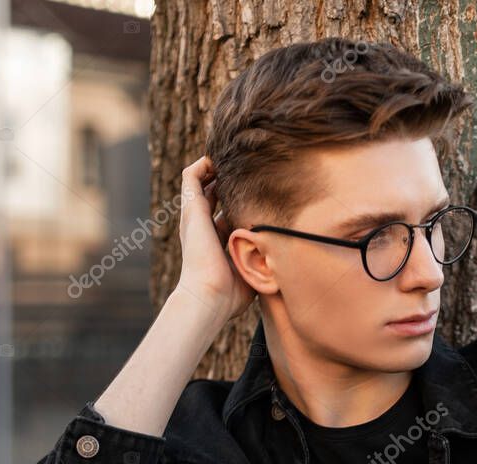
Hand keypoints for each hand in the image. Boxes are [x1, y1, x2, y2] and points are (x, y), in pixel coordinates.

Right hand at [175, 154, 255, 320]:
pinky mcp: (191, 209)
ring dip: (215, 166)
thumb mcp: (252, 272)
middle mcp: (202, 226)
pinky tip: (222, 158)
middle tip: (251, 166)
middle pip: (212, 193)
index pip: (226, 213)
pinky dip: (204, 163)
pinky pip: (191, 175)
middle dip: (229, 179)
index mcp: (216, 241)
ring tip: (235, 155)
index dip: (241, 201)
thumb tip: (285, 262)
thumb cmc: (231, 295)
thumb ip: (264, 262)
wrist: (209, 296)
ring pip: (200, 180)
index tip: (262, 191)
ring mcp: (195, 217)